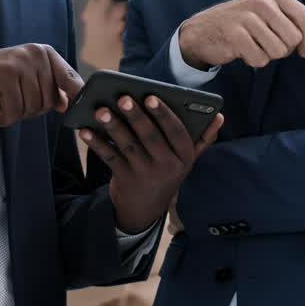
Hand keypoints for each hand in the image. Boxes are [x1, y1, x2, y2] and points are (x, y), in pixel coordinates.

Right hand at [0, 44, 82, 126]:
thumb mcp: (26, 80)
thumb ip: (48, 88)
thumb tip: (68, 103)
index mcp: (44, 53)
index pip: (69, 77)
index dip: (75, 96)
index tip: (76, 109)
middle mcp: (35, 53)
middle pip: (50, 100)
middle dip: (32, 110)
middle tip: (14, 102)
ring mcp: (20, 62)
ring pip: (33, 107)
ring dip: (17, 114)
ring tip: (4, 102)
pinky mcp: (5, 74)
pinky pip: (16, 110)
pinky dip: (5, 117)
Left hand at [79, 94, 224, 232]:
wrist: (146, 208)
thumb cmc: (168, 171)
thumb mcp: (188, 159)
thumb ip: (202, 138)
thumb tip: (220, 116)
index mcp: (184, 157)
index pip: (176, 132)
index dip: (163, 114)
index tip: (151, 96)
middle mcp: (167, 166)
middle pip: (150, 137)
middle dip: (135, 116)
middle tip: (122, 97)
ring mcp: (144, 174)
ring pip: (128, 146)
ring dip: (113, 127)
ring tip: (101, 110)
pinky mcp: (124, 179)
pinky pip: (109, 158)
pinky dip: (96, 143)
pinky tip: (85, 129)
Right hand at [179, 0, 304, 69]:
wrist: (203, 30)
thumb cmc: (241, 23)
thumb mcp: (268, 12)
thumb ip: (291, 22)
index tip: (303, 49)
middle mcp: (263, 1)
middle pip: (294, 39)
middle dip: (284, 48)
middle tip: (267, 43)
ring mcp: (248, 17)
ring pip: (279, 51)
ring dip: (267, 54)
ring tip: (253, 44)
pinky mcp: (236, 35)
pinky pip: (260, 59)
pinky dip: (253, 60)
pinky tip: (242, 50)